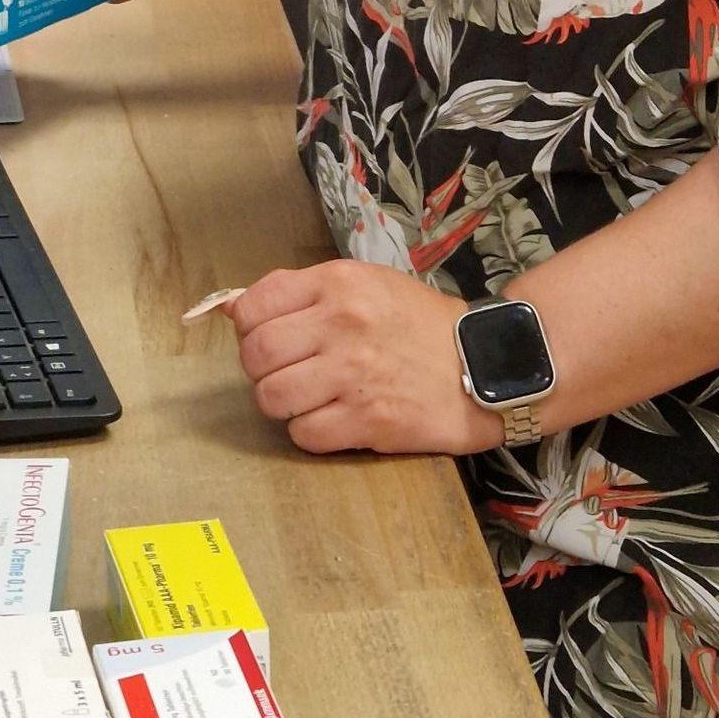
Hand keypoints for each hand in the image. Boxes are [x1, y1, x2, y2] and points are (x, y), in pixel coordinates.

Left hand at [231, 262, 498, 456]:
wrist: (485, 364)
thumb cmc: (419, 323)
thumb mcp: (365, 284)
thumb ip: (301, 291)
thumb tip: (233, 307)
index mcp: (338, 283)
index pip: (254, 305)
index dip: (250, 327)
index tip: (268, 337)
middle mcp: (341, 324)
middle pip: (255, 355)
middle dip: (261, 370)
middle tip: (287, 372)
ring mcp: (353, 375)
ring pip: (272, 398)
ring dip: (283, 404)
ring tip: (309, 397)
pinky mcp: (367, 421)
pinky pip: (304, 434)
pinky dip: (310, 432)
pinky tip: (333, 418)